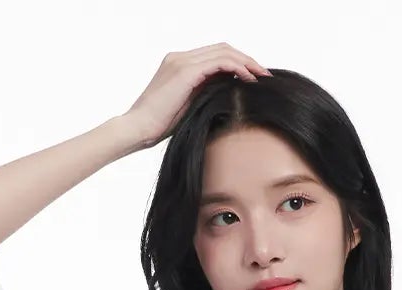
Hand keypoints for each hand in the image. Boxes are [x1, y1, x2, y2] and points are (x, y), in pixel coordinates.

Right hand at [120, 45, 271, 149]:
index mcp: (179, 65)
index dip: (237, 63)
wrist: (137, 129)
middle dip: (246, 59)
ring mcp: (182, 61)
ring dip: (246, 62)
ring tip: (261, 76)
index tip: (253, 78)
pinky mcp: (185, 71)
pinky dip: (237, 68)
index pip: (215, 55)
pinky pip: (219, 62)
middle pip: (222, 48)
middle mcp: (180, 57)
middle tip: (264, 75)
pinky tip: (248, 79)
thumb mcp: (186, 108)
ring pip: (223, 51)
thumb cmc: (158, 127)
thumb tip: (227, 97)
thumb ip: (203, 96)